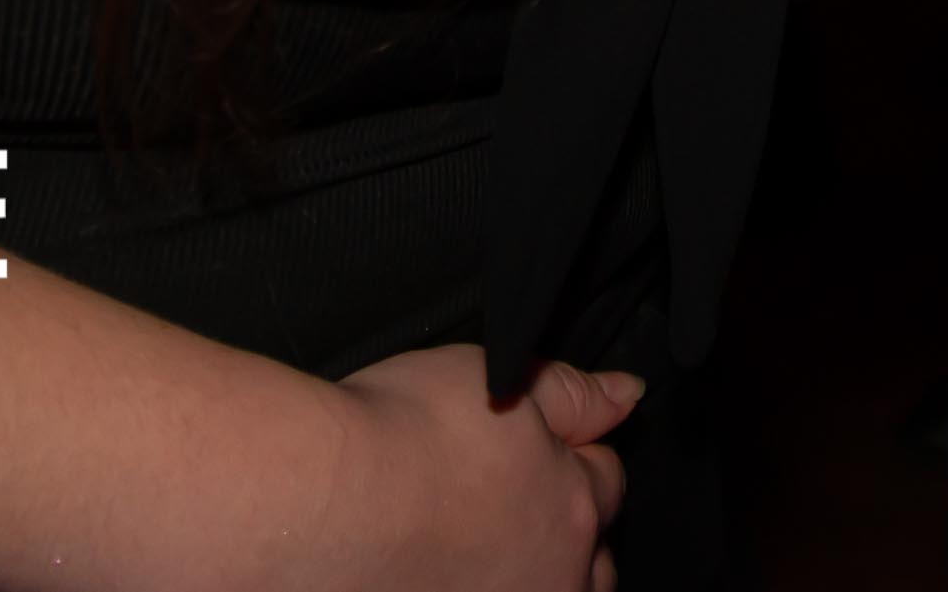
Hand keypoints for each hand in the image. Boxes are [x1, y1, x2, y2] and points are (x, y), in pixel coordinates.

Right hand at [315, 344, 637, 591]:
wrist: (319, 502)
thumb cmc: (402, 435)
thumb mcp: (501, 377)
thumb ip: (572, 392)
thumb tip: (628, 394)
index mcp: (572, 505)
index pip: (605, 481)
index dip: (575, 455)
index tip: (537, 449)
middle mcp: (552, 575)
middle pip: (590, 562)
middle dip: (572, 536)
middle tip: (516, 511)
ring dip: (534, 576)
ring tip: (487, 556)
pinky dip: (479, 588)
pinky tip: (444, 574)